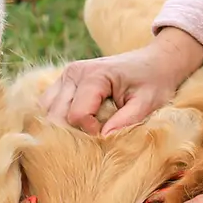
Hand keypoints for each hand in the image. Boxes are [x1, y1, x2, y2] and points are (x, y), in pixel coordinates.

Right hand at [41, 27, 202, 136]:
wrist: (156, 61)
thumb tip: (103, 137)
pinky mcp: (63, 82)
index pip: (76, 116)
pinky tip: (75, 128)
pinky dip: (57, 120)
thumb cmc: (154, 82)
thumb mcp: (148, 102)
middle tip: (94, 142)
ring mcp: (65, 76)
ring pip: (46, 112)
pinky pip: (48, 106)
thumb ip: (126, 120)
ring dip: (60, 128)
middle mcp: (74, 73)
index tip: (109, 135)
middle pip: (55, 116)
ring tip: (84, 134)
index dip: (90, 133)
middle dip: (71, 134)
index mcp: (95, 76)